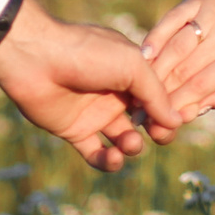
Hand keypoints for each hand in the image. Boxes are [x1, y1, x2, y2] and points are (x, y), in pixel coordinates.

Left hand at [0, 0, 184, 168]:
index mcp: (131, 70)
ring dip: (132, 146)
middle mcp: (115, 92)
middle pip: (145, 119)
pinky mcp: (74, 130)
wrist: (35, 59)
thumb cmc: (86, 53)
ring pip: (124, 138)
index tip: (179, 120)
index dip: (170, 109)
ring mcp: (94, 112)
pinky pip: (96, 153)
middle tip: (159, 136)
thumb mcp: (132, 64)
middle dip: (157, 130)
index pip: (159, 95)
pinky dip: (107, 162)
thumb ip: (156, 93)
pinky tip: (113, 158)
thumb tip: (177, 120)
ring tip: (129, 143)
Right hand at [141, 0, 214, 117]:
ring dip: (154, 71)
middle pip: (184, 69)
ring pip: (174, 46)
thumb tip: (192, 111)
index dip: (176, 106)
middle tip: (141, 112)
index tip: (159, 122)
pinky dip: (155, 37)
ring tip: (139, 91)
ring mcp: (212, 12)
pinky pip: (171, 19)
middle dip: (160, 94)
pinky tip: (144, 56)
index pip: (201, 86)